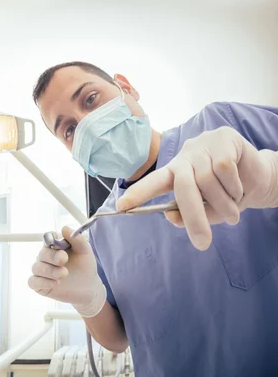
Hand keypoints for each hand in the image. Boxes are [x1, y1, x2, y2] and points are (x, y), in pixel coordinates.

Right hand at [28, 227, 105, 317]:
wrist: (88, 287)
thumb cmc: (85, 266)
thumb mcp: (85, 251)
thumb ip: (77, 239)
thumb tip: (65, 228)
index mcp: (55, 246)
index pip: (47, 238)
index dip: (50, 239)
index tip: (59, 243)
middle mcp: (46, 257)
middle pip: (42, 253)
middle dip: (53, 257)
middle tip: (64, 259)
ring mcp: (41, 271)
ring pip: (37, 268)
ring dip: (50, 271)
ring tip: (64, 274)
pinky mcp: (39, 285)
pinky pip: (33, 282)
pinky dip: (43, 282)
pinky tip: (56, 283)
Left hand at [117, 126, 277, 249]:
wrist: (257, 177)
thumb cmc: (226, 194)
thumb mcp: (207, 209)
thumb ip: (188, 213)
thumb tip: (172, 217)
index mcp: (175, 173)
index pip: (153, 181)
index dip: (138, 193)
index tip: (121, 207)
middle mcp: (184, 157)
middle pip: (182, 186)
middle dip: (192, 216)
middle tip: (202, 242)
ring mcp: (202, 145)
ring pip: (207, 180)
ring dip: (223, 203)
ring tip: (232, 213)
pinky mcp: (222, 138)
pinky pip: (224, 168)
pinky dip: (233, 185)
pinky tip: (238, 187)